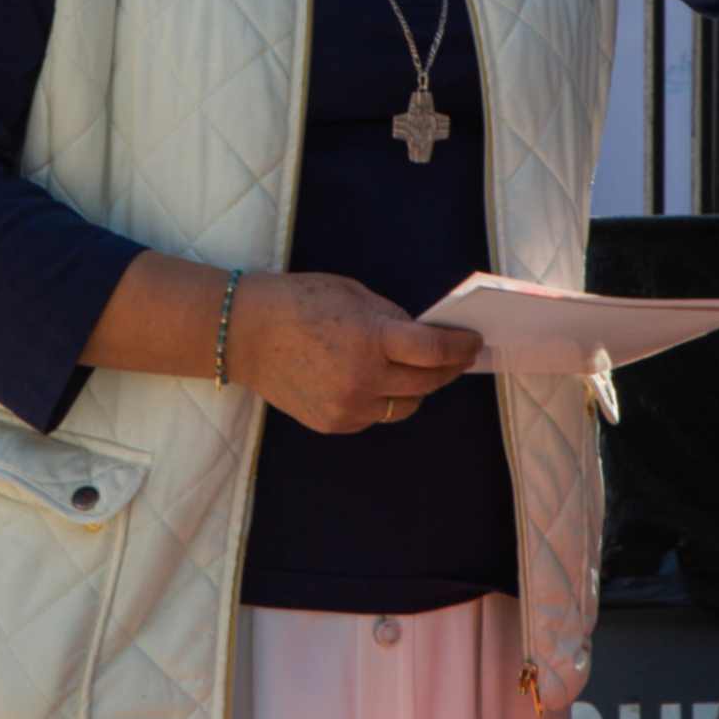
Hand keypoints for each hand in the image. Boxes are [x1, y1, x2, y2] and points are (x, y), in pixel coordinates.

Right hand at [227, 272, 477, 435]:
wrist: (244, 333)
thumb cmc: (300, 302)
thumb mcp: (354, 294)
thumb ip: (393, 318)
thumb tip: (426, 337)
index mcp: (371, 339)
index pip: (434, 352)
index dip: (461, 348)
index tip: (474, 343)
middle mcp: (363, 379)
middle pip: (426, 383)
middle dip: (447, 369)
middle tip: (458, 358)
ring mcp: (348, 407)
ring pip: (405, 406)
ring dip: (417, 388)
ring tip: (418, 372)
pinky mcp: (334, 423)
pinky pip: (375, 416)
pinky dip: (383, 400)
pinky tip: (377, 382)